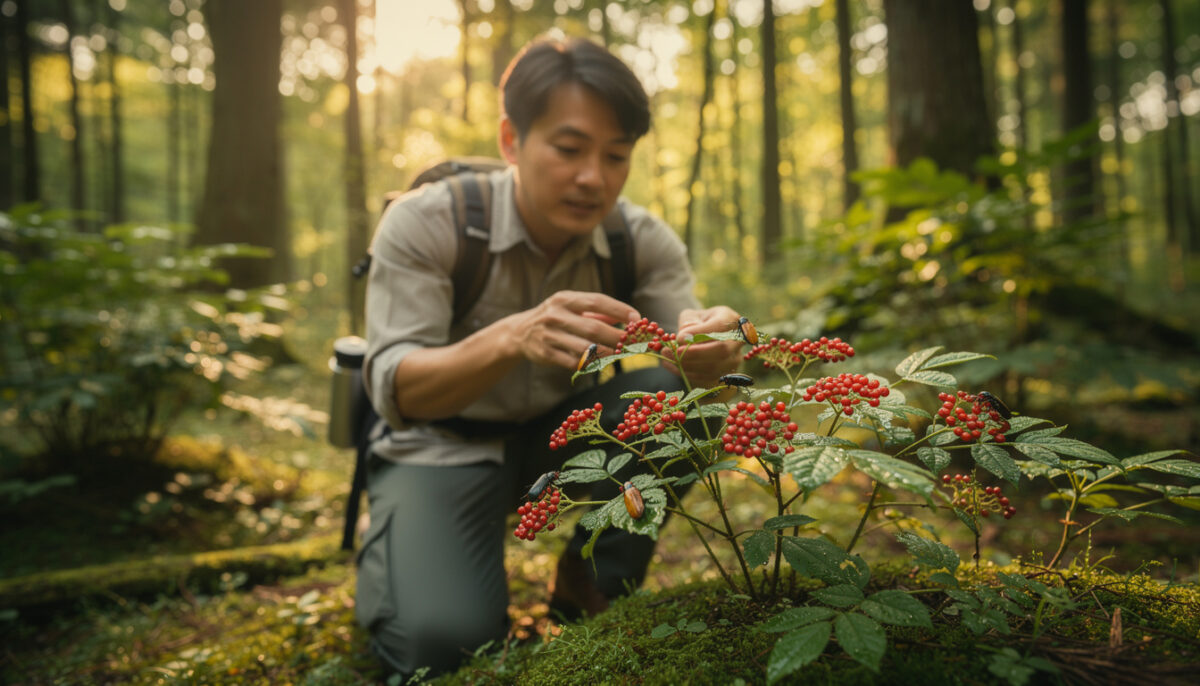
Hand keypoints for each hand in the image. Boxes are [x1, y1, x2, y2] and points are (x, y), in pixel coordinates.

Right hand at [507, 290, 639, 369]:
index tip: (637, 319)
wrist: (519, 333)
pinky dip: (590, 364)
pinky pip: (573, 362)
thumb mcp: (571, 306)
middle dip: (617, 337)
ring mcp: (549, 335)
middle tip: (634, 344)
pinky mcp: (546, 353)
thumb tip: (630, 317)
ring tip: (620, 354)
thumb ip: (598, 311)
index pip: (597, 301)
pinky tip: (601, 363)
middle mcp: (556, 314)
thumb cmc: (555, 318)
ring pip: (585, 348)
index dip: (619, 310)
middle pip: (593, 327)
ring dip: (607, 353)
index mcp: (565, 299)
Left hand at [669, 306, 744, 386]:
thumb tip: (683, 338)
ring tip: (667, 357)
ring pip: (714, 367)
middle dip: (695, 353)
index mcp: (731, 320)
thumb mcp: (693, 315)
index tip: (679, 337)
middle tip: (675, 352)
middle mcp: (738, 341)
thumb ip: (688, 323)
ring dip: (687, 365)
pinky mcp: (725, 374)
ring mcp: (734, 359)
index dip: (699, 334)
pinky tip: (672, 366)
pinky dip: (687, 374)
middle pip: (721, 350)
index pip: (718, 328)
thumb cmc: (700, 322)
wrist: (711, 335)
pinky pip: (706, 378)